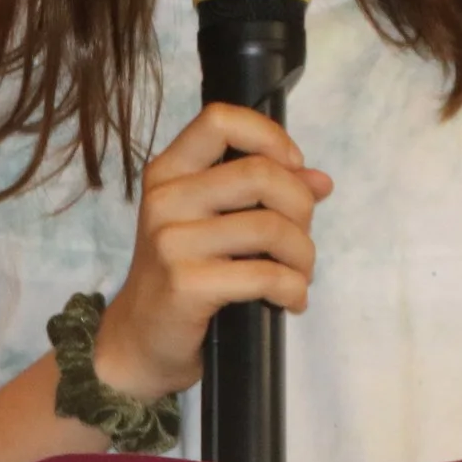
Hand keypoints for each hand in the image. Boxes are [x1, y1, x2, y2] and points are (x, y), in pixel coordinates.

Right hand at [92, 104, 332, 400]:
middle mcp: (165, 199)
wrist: (140, 341)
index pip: (220, 120)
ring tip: (298, 275)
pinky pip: (266, 275)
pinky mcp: (185, 283)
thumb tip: (321, 181)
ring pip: (271, 227)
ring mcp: (171, 241)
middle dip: (301, 207)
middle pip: (260, 173)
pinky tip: (290, 300)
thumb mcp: (216, 224)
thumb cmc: (184, 274)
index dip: (269, 136)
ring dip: (303, 256)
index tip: (294, 167)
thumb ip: (266, 194)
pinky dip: (293, 289)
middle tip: (300, 240)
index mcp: (170, 172)